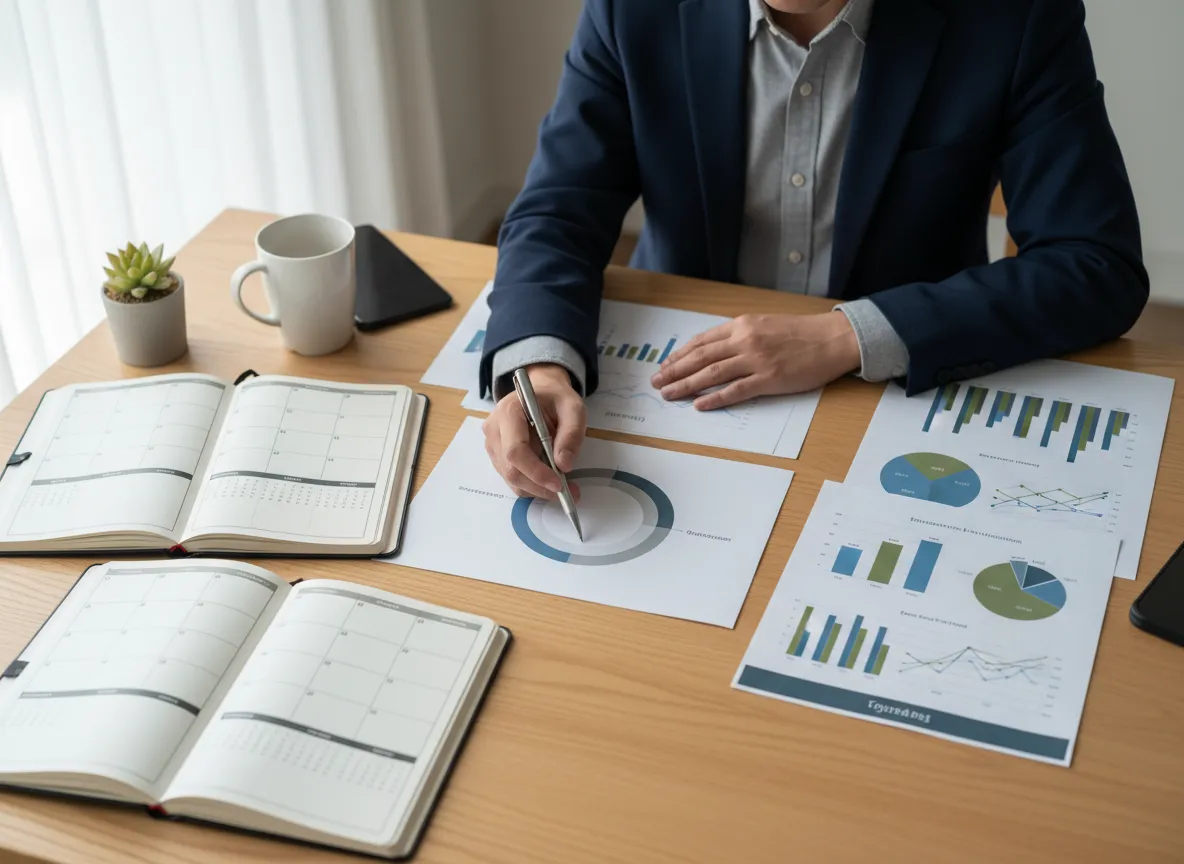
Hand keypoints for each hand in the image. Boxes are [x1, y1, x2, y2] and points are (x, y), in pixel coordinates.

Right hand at [482, 364, 586, 499]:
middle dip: (539, 486)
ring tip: (563, 486)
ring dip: (537, 489)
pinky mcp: (496, 455)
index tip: (559, 484)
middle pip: (511, 469)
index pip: (516, 451)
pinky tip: (548, 479)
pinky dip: (531, 485)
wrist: (540, 392)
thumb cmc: (555, 398)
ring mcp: (492, 444)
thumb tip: (564, 465)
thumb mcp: (573, 408)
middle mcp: (493, 430)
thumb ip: (571, 434)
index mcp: (508, 412)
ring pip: (510, 478)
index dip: (536, 472)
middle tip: (568, 492)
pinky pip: (511, 478)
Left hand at [650, 311, 860, 409]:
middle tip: (656, 382)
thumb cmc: (801, 333)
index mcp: (741, 325)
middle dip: (674, 371)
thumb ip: (740, 335)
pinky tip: (699, 405)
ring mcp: (756, 360)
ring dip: (686, 385)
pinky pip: (736, 390)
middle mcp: (744, 340)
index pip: (701, 341)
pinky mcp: (769, 379)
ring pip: (712, 374)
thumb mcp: (764, 324)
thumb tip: (715, 349)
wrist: (833, 338)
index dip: (679, 355)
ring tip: (669, 395)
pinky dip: (715, 398)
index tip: (664, 365)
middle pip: (700, 358)